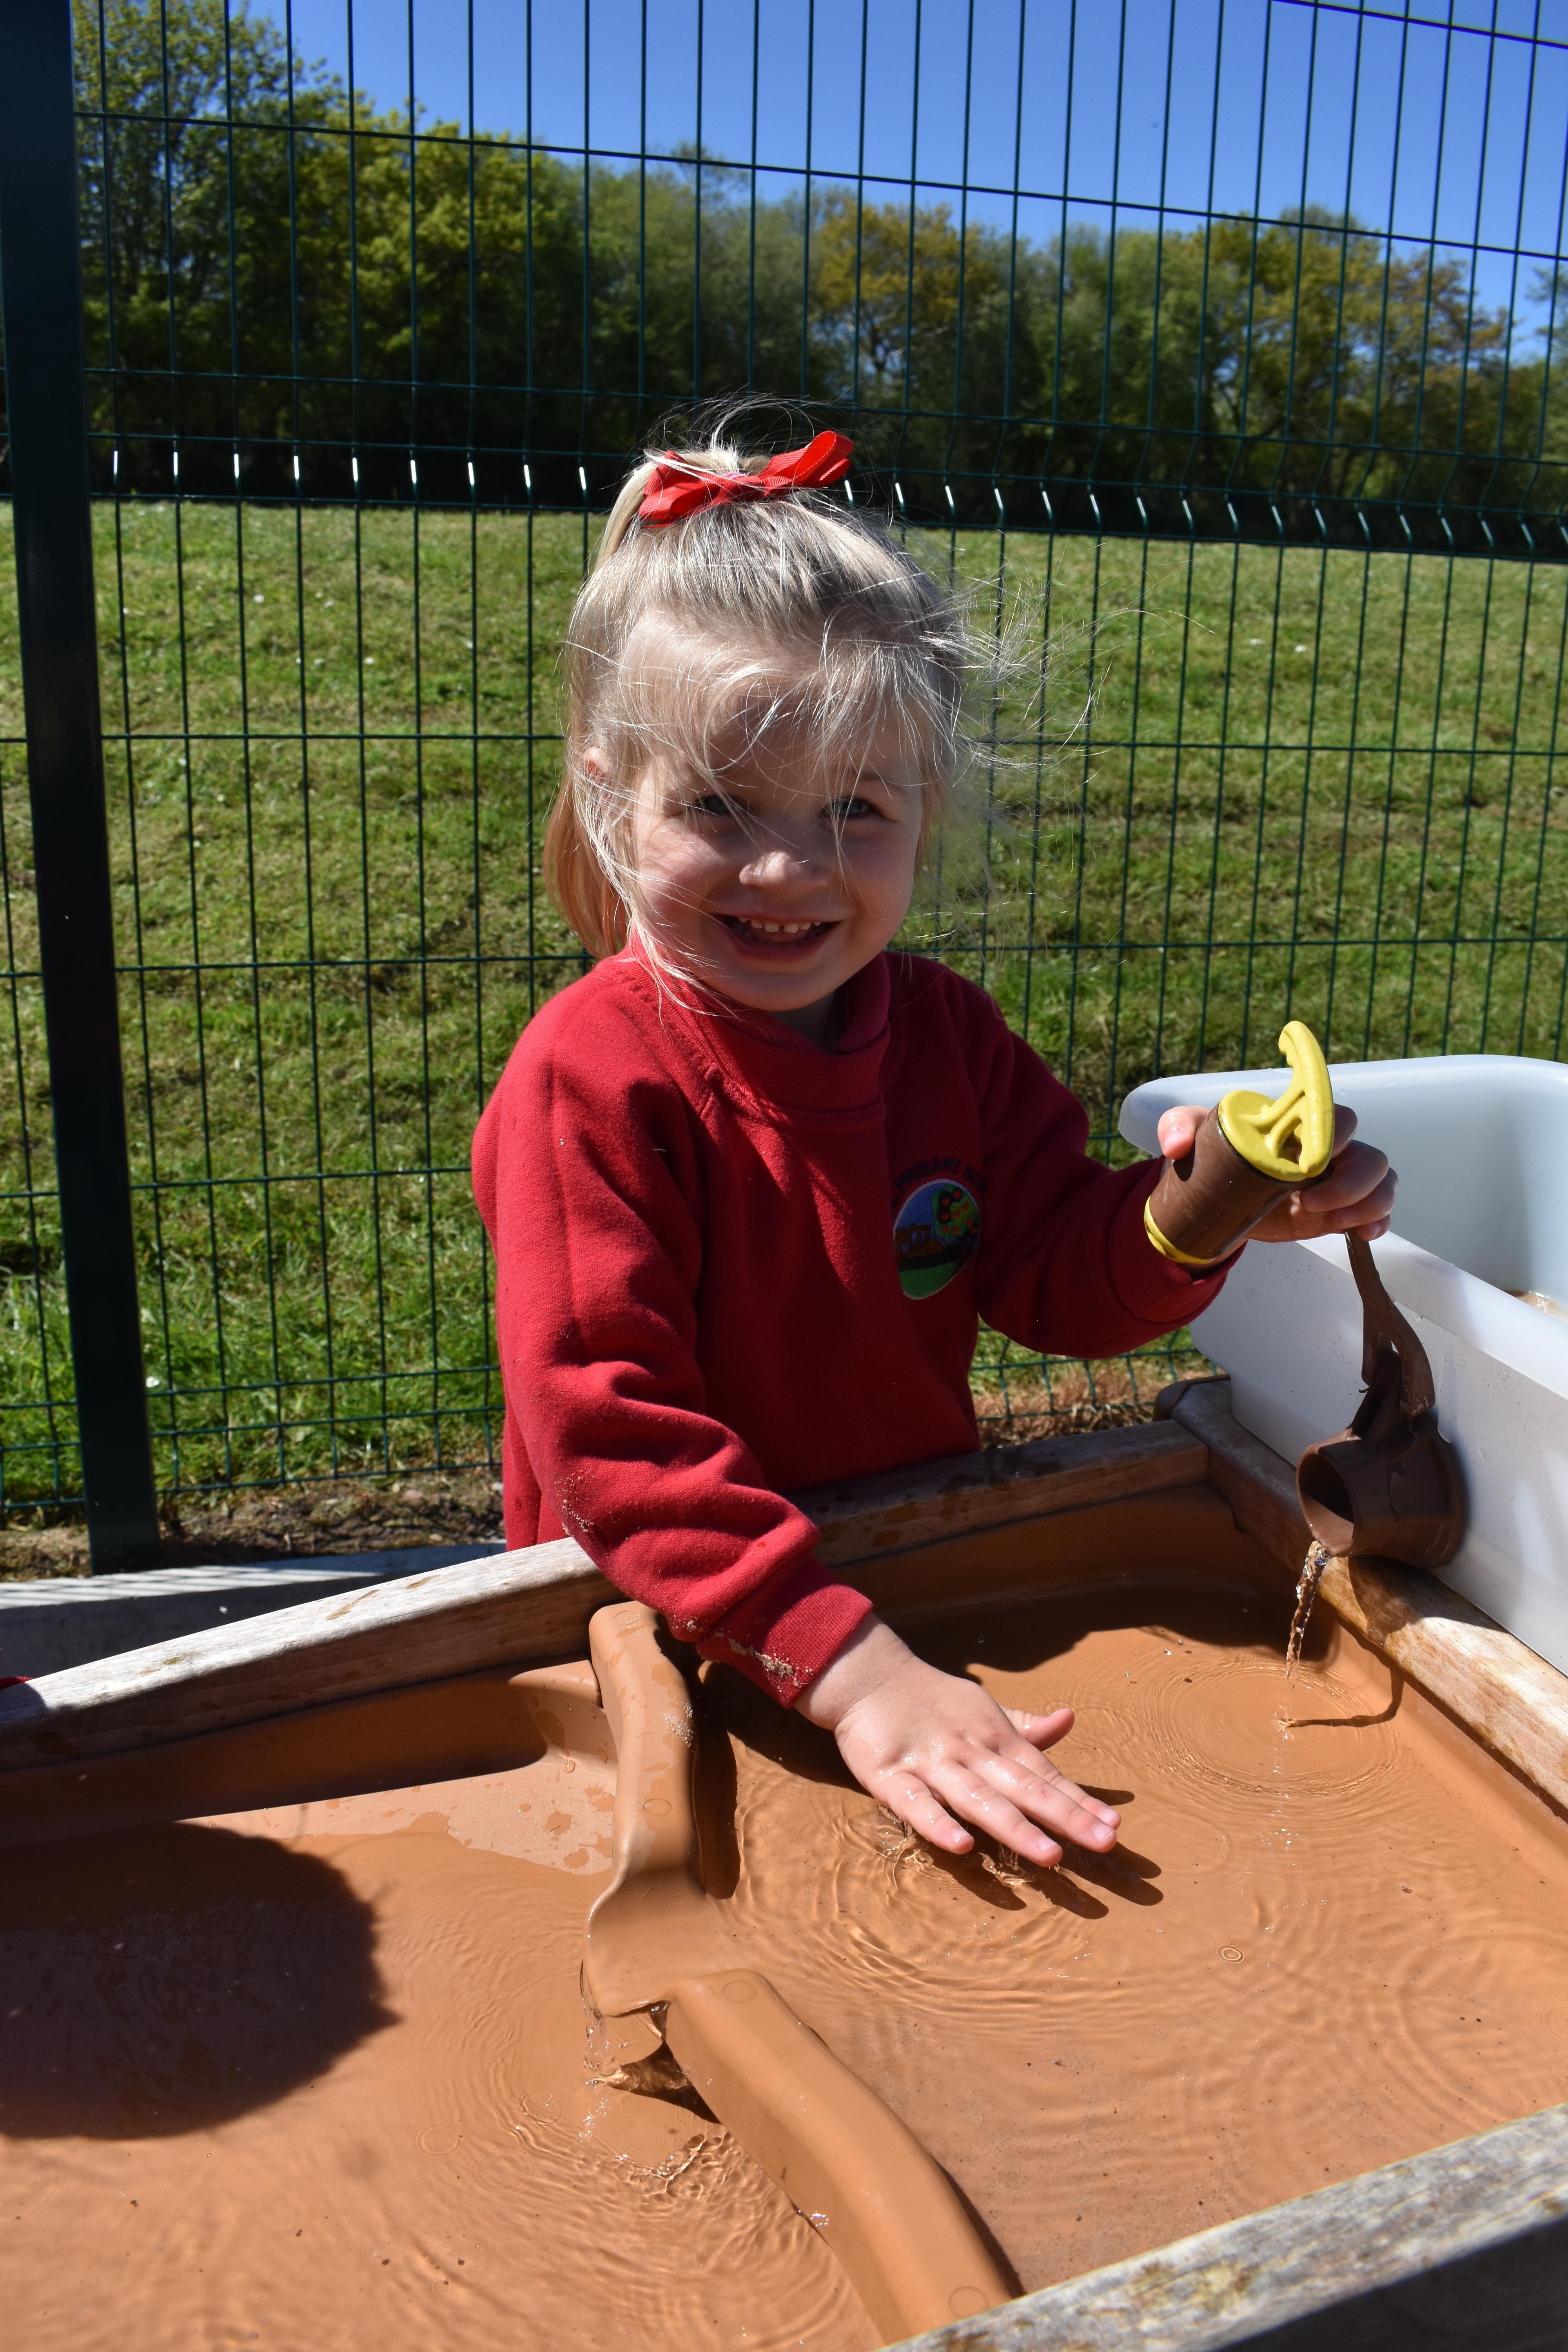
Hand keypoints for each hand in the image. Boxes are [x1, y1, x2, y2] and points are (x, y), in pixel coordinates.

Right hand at [796, 1615, 1119, 1867]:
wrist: (870, 1676)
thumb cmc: (935, 1702)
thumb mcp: (984, 1710)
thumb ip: (1025, 1726)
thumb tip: (1069, 1719)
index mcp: (995, 1738)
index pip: (1044, 1773)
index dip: (1078, 1800)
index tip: (1113, 1826)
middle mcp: (971, 1752)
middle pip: (1023, 1788)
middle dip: (1065, 1817)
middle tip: (1104, 1844)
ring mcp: (931, 1764)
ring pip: (978, 1800)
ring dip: (1015, 1827)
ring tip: (1050, 1856)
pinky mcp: (890, 1775)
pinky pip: (916, 1804)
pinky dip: (938, 1823)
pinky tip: (961, 1845)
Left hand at [1155, 1102, 1394, 1242]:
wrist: (1216, 1202)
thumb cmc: (1212, 1159)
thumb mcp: (1190, 1138)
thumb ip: (1177, 1126)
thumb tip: (1176, 1144)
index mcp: (1297, 1125)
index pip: (1335, 1116)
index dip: (1334, 1135)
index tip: (1308, 1162)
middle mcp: (1326, 1149)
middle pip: (1368, 1154)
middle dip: (1352, 1181)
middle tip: (1309, 1203)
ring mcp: (1339, 1179)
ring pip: (1381, 1180)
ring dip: (1367, 1203)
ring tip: (1331, 1221)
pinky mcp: (1340, 1208)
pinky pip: (1378, 1209)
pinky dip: (1377, 1221)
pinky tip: (1361, 1234)